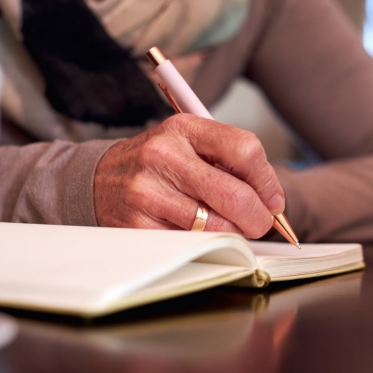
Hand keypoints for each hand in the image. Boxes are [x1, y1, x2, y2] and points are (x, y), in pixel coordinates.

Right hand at [94, 114, 284, 237]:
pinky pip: (192, 243)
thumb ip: (230, 161)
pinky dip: (205, 243)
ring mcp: (148, 191)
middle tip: (261, 224)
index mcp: (184, 128)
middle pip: (236, 194)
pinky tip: (199, 233)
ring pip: (217, 226)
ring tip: (227, 226)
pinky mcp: (138, 225)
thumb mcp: (189, 143)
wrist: (100, 179)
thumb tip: (271, 200)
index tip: (272, 199)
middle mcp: (164, 155)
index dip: (268, 181)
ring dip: (233, 233)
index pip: (246, 150)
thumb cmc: (156, 163)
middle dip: (259, 217)